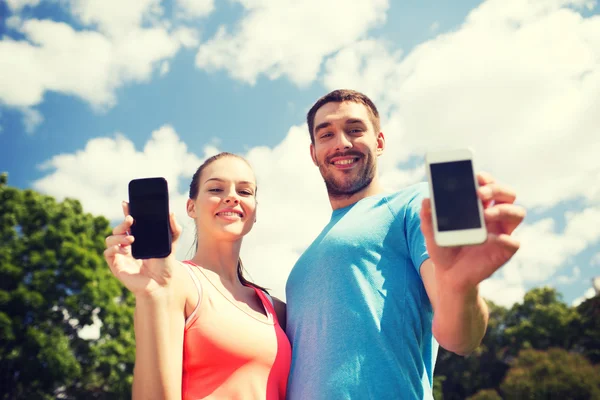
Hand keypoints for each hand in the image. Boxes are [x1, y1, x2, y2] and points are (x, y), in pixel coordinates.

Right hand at [104, 201, 181, 296]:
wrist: (161, 283)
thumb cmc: (165, 265)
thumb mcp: (171, 244)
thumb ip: (174, 229)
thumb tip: (171, 213)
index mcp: (139, 237)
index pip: (129, 222)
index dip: (126, 212)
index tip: (127, 203)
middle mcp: (128, 244)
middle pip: (118, 228)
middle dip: (122, 222)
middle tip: (131, 220)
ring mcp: (121, 254)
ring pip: (110, 238)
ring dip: (118, 236)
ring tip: (131, 240)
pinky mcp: (116, 265)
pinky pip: (107, 252)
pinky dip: (114, 248)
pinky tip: (125, 251)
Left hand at [420, 172, 525, 291]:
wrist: (448, 275)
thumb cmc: (443, 247)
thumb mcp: (431, 231)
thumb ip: (428, 216)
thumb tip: (426, 200)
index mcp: (479, 206)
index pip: (489, 184)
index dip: (486, 178)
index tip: (475, 176)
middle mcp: (495, 216)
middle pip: (508, 194)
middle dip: (496, 189)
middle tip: (479, 193)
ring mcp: (502, 232)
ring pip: (517, 213)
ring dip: (503, 210)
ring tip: (485, 214)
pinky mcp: (504, 251)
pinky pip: (514, 242)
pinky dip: (505, 239)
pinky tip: (491, 239)